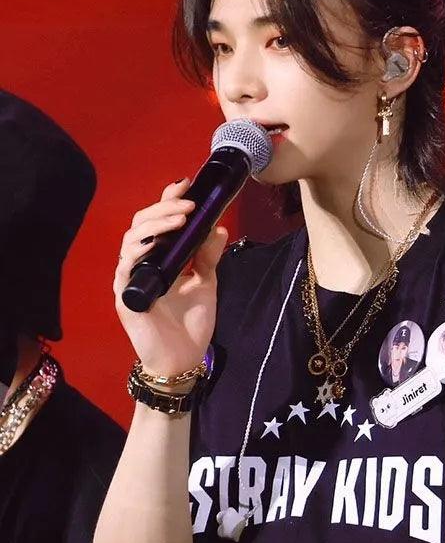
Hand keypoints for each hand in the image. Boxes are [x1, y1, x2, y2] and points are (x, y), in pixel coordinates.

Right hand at [113, 178, 228, 376]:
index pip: (158, 222)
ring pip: (132, 240)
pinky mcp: (126, 297)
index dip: (167, 201)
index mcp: (160, 259)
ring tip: (179, 218)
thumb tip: (220, 227)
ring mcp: (130, 279)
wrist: (184, 358)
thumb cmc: (190, 323)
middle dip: (164, 209)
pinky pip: (126, 267)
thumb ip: (209, 257)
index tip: (185, 184)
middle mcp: (141, 264)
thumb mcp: (206, 283)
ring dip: (155, 225)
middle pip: (141, 224)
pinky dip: (139, 251)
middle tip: (188, 203)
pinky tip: (155, 243)